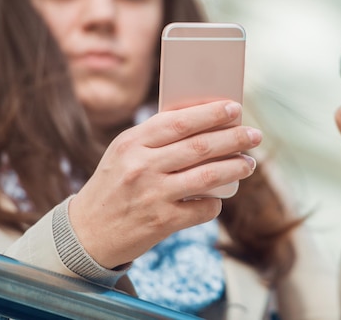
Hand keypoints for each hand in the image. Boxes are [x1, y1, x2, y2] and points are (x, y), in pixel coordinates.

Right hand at [69, 100, 260, 267]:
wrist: (86, 233)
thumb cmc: (113, 185)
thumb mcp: (123, 153)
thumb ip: (155, 137)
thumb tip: (204, 122)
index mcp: (132, 143)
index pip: (179, 122)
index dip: (211, 114)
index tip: (234, 108)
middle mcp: (142, 166)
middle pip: (200, 146)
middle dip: (233, 138)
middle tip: (254, 135)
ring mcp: (153, 195)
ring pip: (208, 176)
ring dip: (236, 168)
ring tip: (249, 163)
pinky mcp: (162, 222)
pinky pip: (203, 208)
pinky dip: (216, 202)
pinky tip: (221, 197)